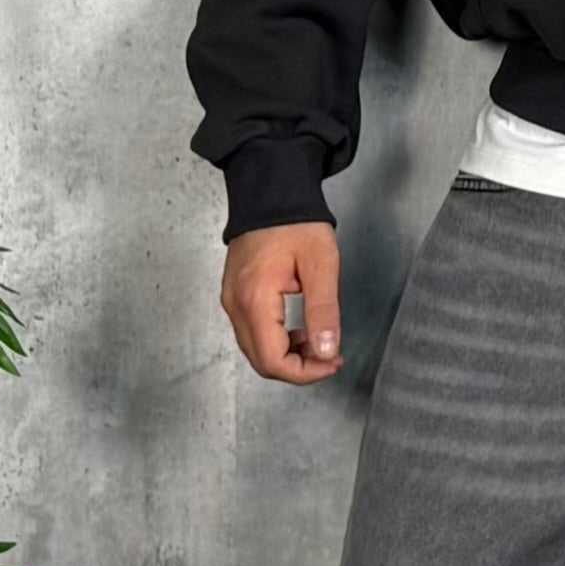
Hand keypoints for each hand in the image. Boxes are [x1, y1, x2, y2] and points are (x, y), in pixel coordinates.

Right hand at [222, 220, 343, 380]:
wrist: (269, 192)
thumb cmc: (296, 223)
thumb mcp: (321, 265)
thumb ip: (324, 312)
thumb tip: (327, 352)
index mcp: (255, 300)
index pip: (273, 361)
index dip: (305, 373)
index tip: (334, 362)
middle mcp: (235, 306)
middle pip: (261, 362)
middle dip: (298, 368)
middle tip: (330, 355)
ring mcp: (231, 301)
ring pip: (255, 350)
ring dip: (288, 356)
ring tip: (318, 340)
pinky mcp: (234, 296)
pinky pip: (252, 334)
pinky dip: (276, 342)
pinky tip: (299, 330)